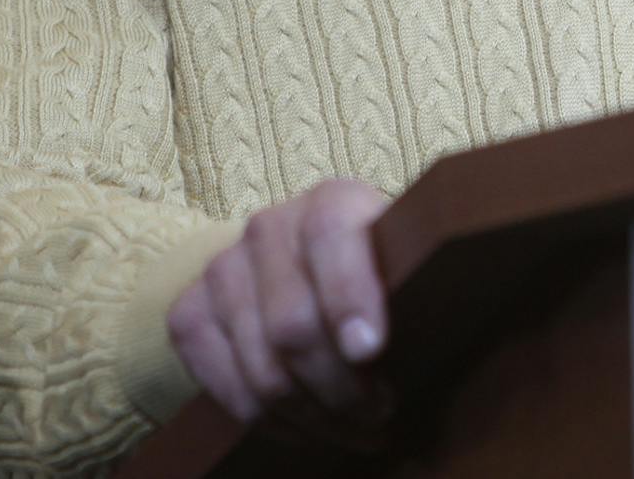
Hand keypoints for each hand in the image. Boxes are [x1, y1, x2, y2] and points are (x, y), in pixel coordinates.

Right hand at [166, 178, 391, 433]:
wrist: (308, 267)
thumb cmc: (378, 272)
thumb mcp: (406, 261)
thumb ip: (416, 279)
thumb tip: (443, 317)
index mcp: (331, 202)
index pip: (331, 239)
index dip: (347, 297)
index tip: (369, 350)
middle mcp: (270, 227)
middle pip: (292, 325)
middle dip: (341, 387)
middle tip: (379, 417)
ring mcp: (223, 268)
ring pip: (259, 367)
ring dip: (310, 417)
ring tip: (352, 432)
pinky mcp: (189, 312)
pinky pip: (220, 385)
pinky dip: (267, 421)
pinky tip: (305, 429)